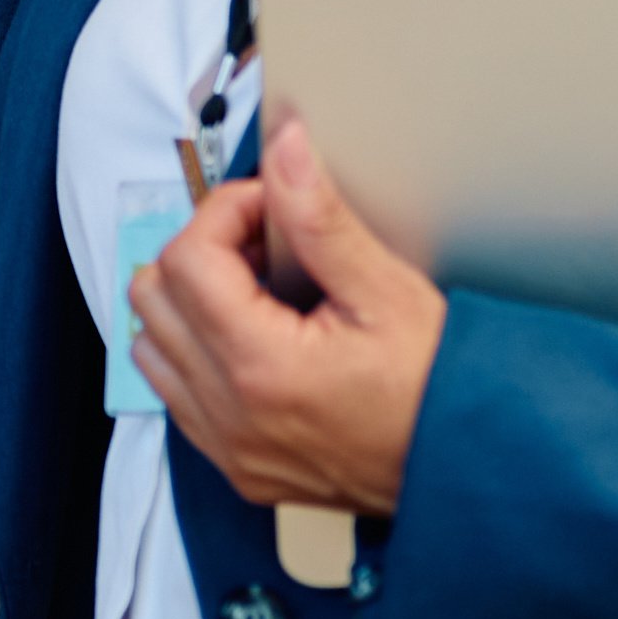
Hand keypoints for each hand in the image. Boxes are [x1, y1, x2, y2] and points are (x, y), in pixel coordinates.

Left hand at [127, 119, 445, 519]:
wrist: (467, 466)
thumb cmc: (437, 387)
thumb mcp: (386, 290)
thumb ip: (321, 218)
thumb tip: (285, 152)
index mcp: (261, 366)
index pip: (187, 258)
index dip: (224, 213)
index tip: (267, 207)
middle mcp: (230, 413)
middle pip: (152, 298)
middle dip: (199, 252)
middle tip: (260, 245)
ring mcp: (227, 445)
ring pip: (151, 347)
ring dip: (188, 305)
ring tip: (255, 293)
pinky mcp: (235, 466)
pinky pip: (176, 395)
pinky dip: (195, 355)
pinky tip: (250, 340)